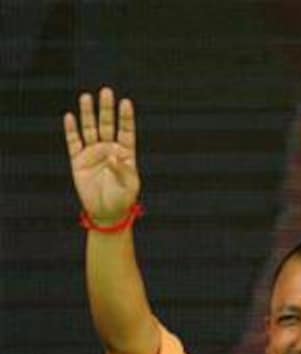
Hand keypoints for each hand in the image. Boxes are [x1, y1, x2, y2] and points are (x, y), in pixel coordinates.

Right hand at [63, 87, 140, 225]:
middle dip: (106, 109)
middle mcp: (109, 149)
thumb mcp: (130, 185)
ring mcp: (93, 153)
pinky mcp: (78, 160)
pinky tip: (70, 116)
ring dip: (88, 114)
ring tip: (87, 97)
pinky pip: (73, 142)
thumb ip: (123, 169)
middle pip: (107, 124)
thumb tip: (113, 155)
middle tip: (106, 91)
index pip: (126, 131)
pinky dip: (71, 130)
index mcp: (126, 153)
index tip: (126, 102)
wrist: (106, 213)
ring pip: (89, 129)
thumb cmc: (123, 199)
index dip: (125, 117)